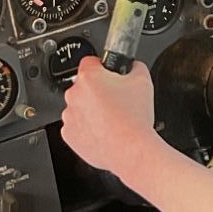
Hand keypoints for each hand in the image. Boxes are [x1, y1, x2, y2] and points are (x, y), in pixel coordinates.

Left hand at [61, 55, 155, 177]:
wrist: (131, 150)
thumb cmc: (134, 119)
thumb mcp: (143, 81)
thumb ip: (134, 66)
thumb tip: (131, 66)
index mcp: (89, 77)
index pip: (90, 62)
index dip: (102, 67)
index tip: (109, 75)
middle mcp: (74, 95)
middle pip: (84, 86)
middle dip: (97, 91)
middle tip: (116, 101)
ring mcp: (69, 115)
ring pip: (79, 107)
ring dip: (91, 110)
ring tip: (111, 119)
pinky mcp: (69, 134)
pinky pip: (76, 126)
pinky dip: (87, 128)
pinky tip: (104, 131)